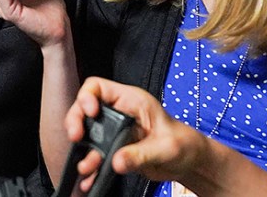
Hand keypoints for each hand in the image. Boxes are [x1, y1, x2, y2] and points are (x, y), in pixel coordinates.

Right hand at [64, 77, 207, 191]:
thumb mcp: (166, 148)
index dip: (87, 96)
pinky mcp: (113, 149)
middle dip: (76, 122)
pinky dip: (92, 168)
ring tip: (86, 167)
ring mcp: (113, 132)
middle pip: (84, 109)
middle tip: (76, 138)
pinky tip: (90, 179)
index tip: (90, 113)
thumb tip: (116, 161)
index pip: (97, 87)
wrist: (189, 163)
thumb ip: (141, 154)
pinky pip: (96, 156)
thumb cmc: (184, 144)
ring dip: (83, 151)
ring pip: (87, 135)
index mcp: (131, 101)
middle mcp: (118, 113)